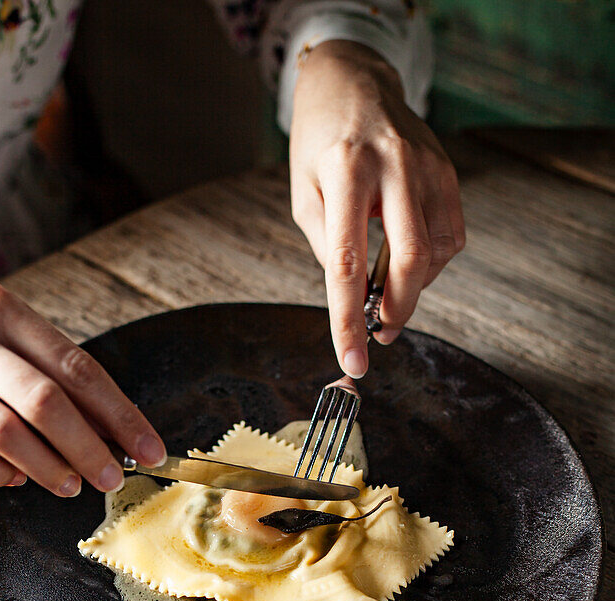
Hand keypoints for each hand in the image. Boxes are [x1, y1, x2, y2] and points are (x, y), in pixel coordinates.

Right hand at [0, 282, 165, 493]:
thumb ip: (45, 368)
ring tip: (70, 486)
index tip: (149, 448)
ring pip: (4, 432)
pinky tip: (16, 480)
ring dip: (47, 468)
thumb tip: (108, 427)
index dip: (120, 414)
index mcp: (1, 308)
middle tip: (112, 478)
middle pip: (45, 401)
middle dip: (88, 448)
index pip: (76, 366)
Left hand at [290, 39, 464, 375]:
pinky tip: (409, 262)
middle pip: (408, 261)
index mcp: (346, 172)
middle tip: (381, 335)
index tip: (353, 361)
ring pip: (435, 254)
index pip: (348, 263)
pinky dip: (432, 264)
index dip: (350, 320)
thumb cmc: (320, 145)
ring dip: (413, 289)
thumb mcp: (304, 195)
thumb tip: (355, 298)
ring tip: (388, 291)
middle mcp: (393, 166)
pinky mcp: (447, 171)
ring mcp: (427, 166)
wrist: (353, 83)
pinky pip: (451, 237)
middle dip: (397, 311)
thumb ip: (329, 246)